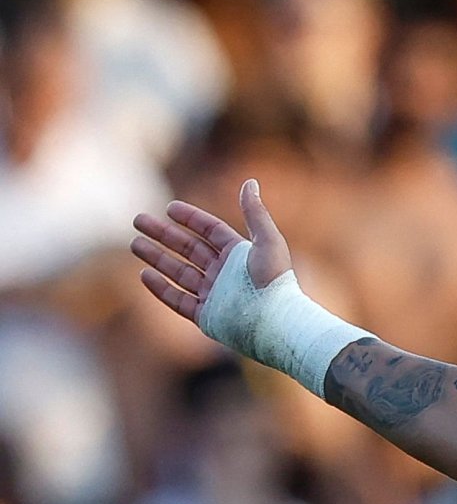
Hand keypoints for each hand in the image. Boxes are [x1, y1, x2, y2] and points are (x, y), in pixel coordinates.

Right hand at [131, 179, 292, 325]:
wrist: (276, 322)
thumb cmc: (275, 280)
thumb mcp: (267, 241)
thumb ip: (255, 212)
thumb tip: (250, 181)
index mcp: (240, 254)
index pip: (210, 231)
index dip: (191, 218)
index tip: (169, 208)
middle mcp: (225, 273)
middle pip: (188, 249)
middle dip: (163, 235)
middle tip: (138, 220)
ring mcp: (214, 294)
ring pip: (179, 272)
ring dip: (156, 258)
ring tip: (134, 244)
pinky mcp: (206, 316)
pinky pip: (178, 299)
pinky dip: (161, 288)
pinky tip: (145, 275)